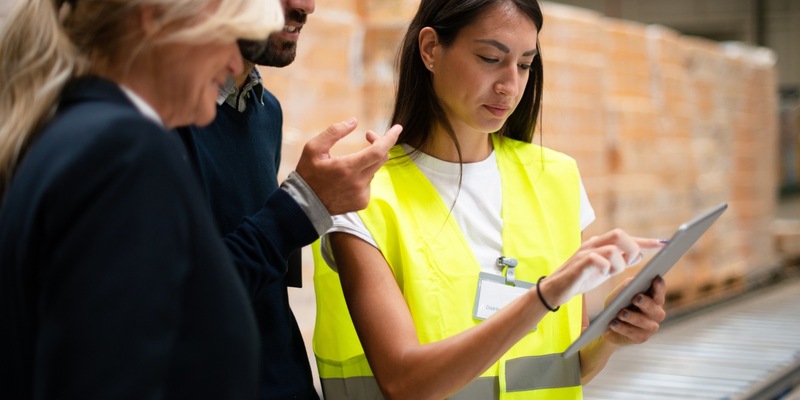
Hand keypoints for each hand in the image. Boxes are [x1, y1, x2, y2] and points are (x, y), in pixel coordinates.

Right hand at [295, 118, 401, 214]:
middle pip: (381, 158)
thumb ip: (334, 132)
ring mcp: (362, 194)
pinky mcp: (362, 202)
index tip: (397, 128)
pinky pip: (369, 183)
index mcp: (348, 168)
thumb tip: (354, 121)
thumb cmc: (308, 174)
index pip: (378, 151)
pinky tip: (346, 180)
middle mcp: (358, 182)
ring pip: (374, 170)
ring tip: (348, 164)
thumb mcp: (313, 148)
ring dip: (367, 162)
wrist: (305, 205)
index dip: (390, 138)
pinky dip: (362, 177)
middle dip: (379, 144)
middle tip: (368, 136)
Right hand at [542, 229, 663, 306]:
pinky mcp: (579, 263)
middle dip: (631, 248)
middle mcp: (593, 244)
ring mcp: (585, 252)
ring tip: (610, 273)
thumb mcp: (604, 270)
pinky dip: (605, 267)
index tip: (662, 244)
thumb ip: (620, 261)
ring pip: (612, 249)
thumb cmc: (580, 279)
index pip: (625, 238)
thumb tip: (640, 254)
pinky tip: (601, 274)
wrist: (555, 289)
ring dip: (618, 263)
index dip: (644, 241)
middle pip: (619, 234)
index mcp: (600, 244)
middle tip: (631, 262)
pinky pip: (598, 259)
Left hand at [603, 276, 666, 345]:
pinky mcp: (641, 338)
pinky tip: (613, 323)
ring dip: (631, 317)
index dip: (659, 286)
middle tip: (636, 298)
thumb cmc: (618, 304)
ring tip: (621, 313)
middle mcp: (656, 313)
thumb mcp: (621, 292)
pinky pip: (632, 333)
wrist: (609, 324)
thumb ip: (628, 286)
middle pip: (653, 307)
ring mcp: (651, 327)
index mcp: (654, 299)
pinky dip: (622, 328)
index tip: (657, 278)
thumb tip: (632, 283)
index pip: (659, 291)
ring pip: (642, 322)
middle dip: (645, 302)